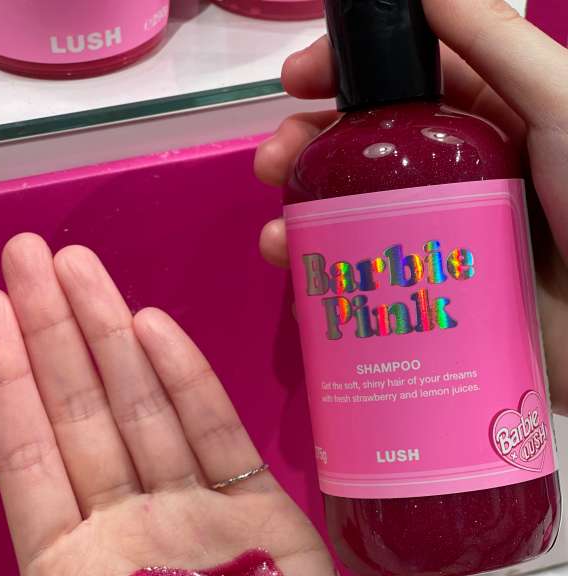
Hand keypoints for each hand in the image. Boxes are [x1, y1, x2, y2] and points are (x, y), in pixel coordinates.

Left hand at [0, 234, 381, 575]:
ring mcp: (194, 524)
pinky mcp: (265, 527)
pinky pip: (220, 442)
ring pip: (143, 410)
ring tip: (79, 268)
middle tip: (28, 254)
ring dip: (109, 337)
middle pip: (79, 413)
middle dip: (53, 332)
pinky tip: (152, 328)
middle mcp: (127, 535)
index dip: (7, 380)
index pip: (26, 454)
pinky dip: (189, 384)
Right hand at [254, 0, 567, 409]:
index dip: (345, 71)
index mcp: (494, 118)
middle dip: (306, 146)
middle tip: (273, 161)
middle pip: (363, 145)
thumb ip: (496, 42)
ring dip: (298, 209)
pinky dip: (315, 270)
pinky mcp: (424, 296)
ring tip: (277, 228)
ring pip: (349, 209)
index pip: (405, 79)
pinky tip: (294, 270)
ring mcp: (437, 236)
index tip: (295, 78)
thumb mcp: (559, 104)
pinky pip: (357, 275)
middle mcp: (459, 171)